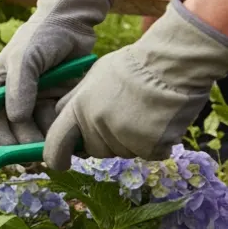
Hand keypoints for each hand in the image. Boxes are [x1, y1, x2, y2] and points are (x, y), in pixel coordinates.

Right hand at [0, 0, 111, 145]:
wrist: (72, 23)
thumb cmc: (40, 36)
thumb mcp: (24, 59)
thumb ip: (19, 89)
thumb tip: (16, 119)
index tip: (10, 155)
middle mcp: (13, 101)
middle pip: (15, 133)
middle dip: (26, 144)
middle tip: (40, 153)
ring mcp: (36, 103)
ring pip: (37, 131)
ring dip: (46, 139)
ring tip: (58, 142)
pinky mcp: (56, 103)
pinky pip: (56, 124)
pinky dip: (62, 130)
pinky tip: (70, 133)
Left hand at [44, 0, 227, 168]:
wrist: (172, 63)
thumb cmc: (133, 65)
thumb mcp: (93, 76)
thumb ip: (76, 100)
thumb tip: (65, 116)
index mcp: (77, 108)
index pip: (56, 143)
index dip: (55, 157)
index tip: (59, 164)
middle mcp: (95, 125)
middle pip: (94, 150)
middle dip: (106, 141)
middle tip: (125, 117)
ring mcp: (121, 137)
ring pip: (122, 153)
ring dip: (132, 141)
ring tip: (145, 113)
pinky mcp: (148, 146)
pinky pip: (149, 154)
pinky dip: (157, 143)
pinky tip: (161, 121)